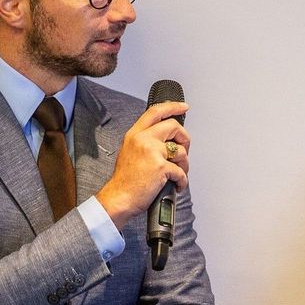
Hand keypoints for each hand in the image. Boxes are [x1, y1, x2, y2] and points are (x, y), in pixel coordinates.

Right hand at [96, 101, 189, 227]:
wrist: (119, 198)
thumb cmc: (125, 181)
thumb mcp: (129, 151)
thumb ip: (145, 141)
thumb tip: (166, 140)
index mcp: (134, 134)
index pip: (155, 112)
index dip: (173, 106)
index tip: (184, 107)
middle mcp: (143, 139)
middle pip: (174, 127)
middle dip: (185, 139)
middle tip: (185, 149)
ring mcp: (152, 152)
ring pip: (181, 151)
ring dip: (184, 165)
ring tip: (178, 174)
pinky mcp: (161, 167)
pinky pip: (181, 171)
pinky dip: (182, 181)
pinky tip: (177, 185)